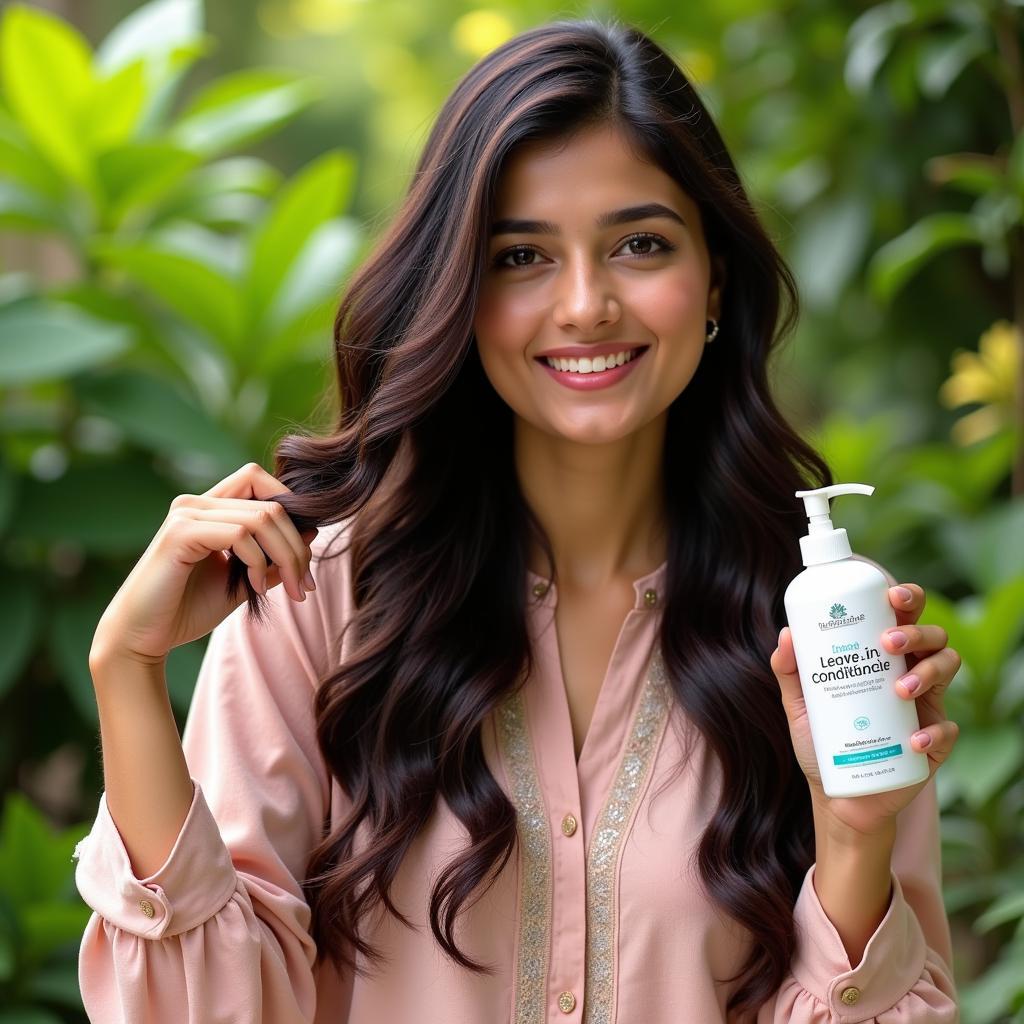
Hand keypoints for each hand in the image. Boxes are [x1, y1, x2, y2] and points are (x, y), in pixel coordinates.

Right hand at [90, 462, 318, 666]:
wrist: (143, 638)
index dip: (291, 510)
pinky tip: (255, 587)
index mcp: (209, 507)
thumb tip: (312, 530)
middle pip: (271, 503)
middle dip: (298, 547)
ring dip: (285, 557)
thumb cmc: (188, 609)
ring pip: (262, 517)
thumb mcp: (245, 580)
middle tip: (306, 585)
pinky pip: (239, 534)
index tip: (304, 558)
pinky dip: (258, 561)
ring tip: (289, 589)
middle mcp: (196, 502)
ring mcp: (186, 514)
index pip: (260, 480)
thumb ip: (274, 556)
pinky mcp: (179, 533)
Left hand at [770, 583, 960, 839]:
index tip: (891, 595)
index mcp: (881, 656)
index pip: (903, 616)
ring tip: (899, 690)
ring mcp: (926, 706)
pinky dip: (933, 732)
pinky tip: (912, 739)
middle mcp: (910, 672)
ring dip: (929, 673)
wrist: (837, 793)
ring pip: (949, 668)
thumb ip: (789, 670)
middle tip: (888, 642)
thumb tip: (787, 634)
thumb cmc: (822, 739)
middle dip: (916, 631)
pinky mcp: (933, 744)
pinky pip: (949, 730)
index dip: (906, 598)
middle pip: (933, 636)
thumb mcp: (799, 704)